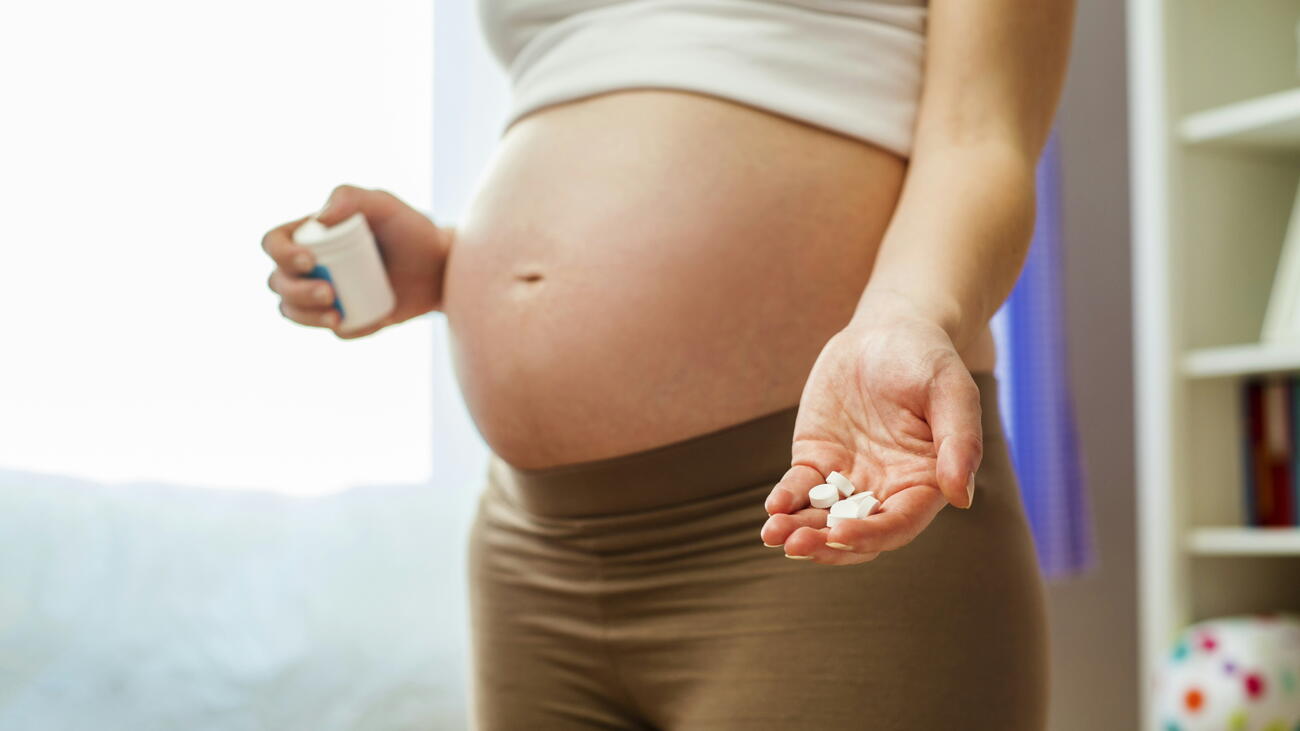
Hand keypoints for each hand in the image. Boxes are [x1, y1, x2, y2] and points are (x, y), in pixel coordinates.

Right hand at [261, 184, 451, 338]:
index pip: (274, 243)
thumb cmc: (411, 230)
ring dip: (306, 317)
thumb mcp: (384, 205)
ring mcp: (325, 295)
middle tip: (329, 292)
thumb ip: (350, 197)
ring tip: (337, 316)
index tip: (310, 261)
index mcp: (309, 235)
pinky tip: (373, 321)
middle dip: (296, 291)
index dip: (282, 255)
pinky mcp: (346, 319)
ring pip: (292, 311)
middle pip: (277, 282)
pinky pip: (334, 331)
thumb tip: (318, 219)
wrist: (442, 267)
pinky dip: (346, 329)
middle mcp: (309, 266)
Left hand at [760, 299, 982, 564]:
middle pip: (857, 533)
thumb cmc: (927, 358)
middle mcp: (887, 490)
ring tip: (773, 534)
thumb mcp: (951, 390)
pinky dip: (787, 499)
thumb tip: (960, 497)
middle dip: (826, 545)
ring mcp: (850, 477)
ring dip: (800, 529)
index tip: (841, 534)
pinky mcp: (819, 460)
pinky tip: (774, 507)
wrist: (888, 329)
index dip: (871, 534)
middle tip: (796, 545)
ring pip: (824, 518)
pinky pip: (801, 488)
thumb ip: (959, 441)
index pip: (899, 524)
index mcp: (924, 483)